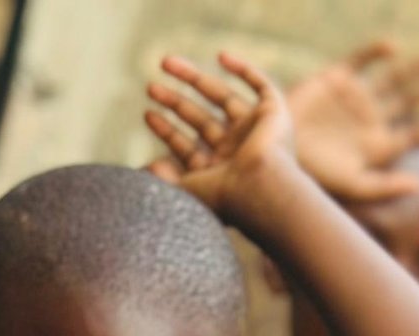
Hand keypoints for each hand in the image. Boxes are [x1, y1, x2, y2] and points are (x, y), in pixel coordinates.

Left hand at [144, 51, 295, 218]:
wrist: (261, 189)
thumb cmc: (225, 196)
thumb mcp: (185, 190)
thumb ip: (164, 181)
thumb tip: (144, 172)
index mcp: (221, 173)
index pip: (190, 148)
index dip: (168, 132)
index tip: (148, 114)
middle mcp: (238, 152)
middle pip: (203, 120)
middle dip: (175, 103)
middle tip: (150, 88)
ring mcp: (256, 133)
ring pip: (224, 98)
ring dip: (195, 79)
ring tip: (164, 63)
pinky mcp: (274, 116)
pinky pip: (263, 88)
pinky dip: (245, 71)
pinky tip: (221, 57)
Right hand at [287, 41, 418, 205]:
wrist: (280, 151)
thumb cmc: (318, 175)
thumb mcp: (355, 186)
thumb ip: (387, 186)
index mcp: (381, 145)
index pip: (415, 134)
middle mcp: (373, 119)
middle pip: (410, 101)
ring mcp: (357, 97)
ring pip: (393, 78)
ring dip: (415, 69)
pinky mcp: (336, 79)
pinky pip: (360, 61)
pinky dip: (375, 53)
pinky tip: (392, 48)